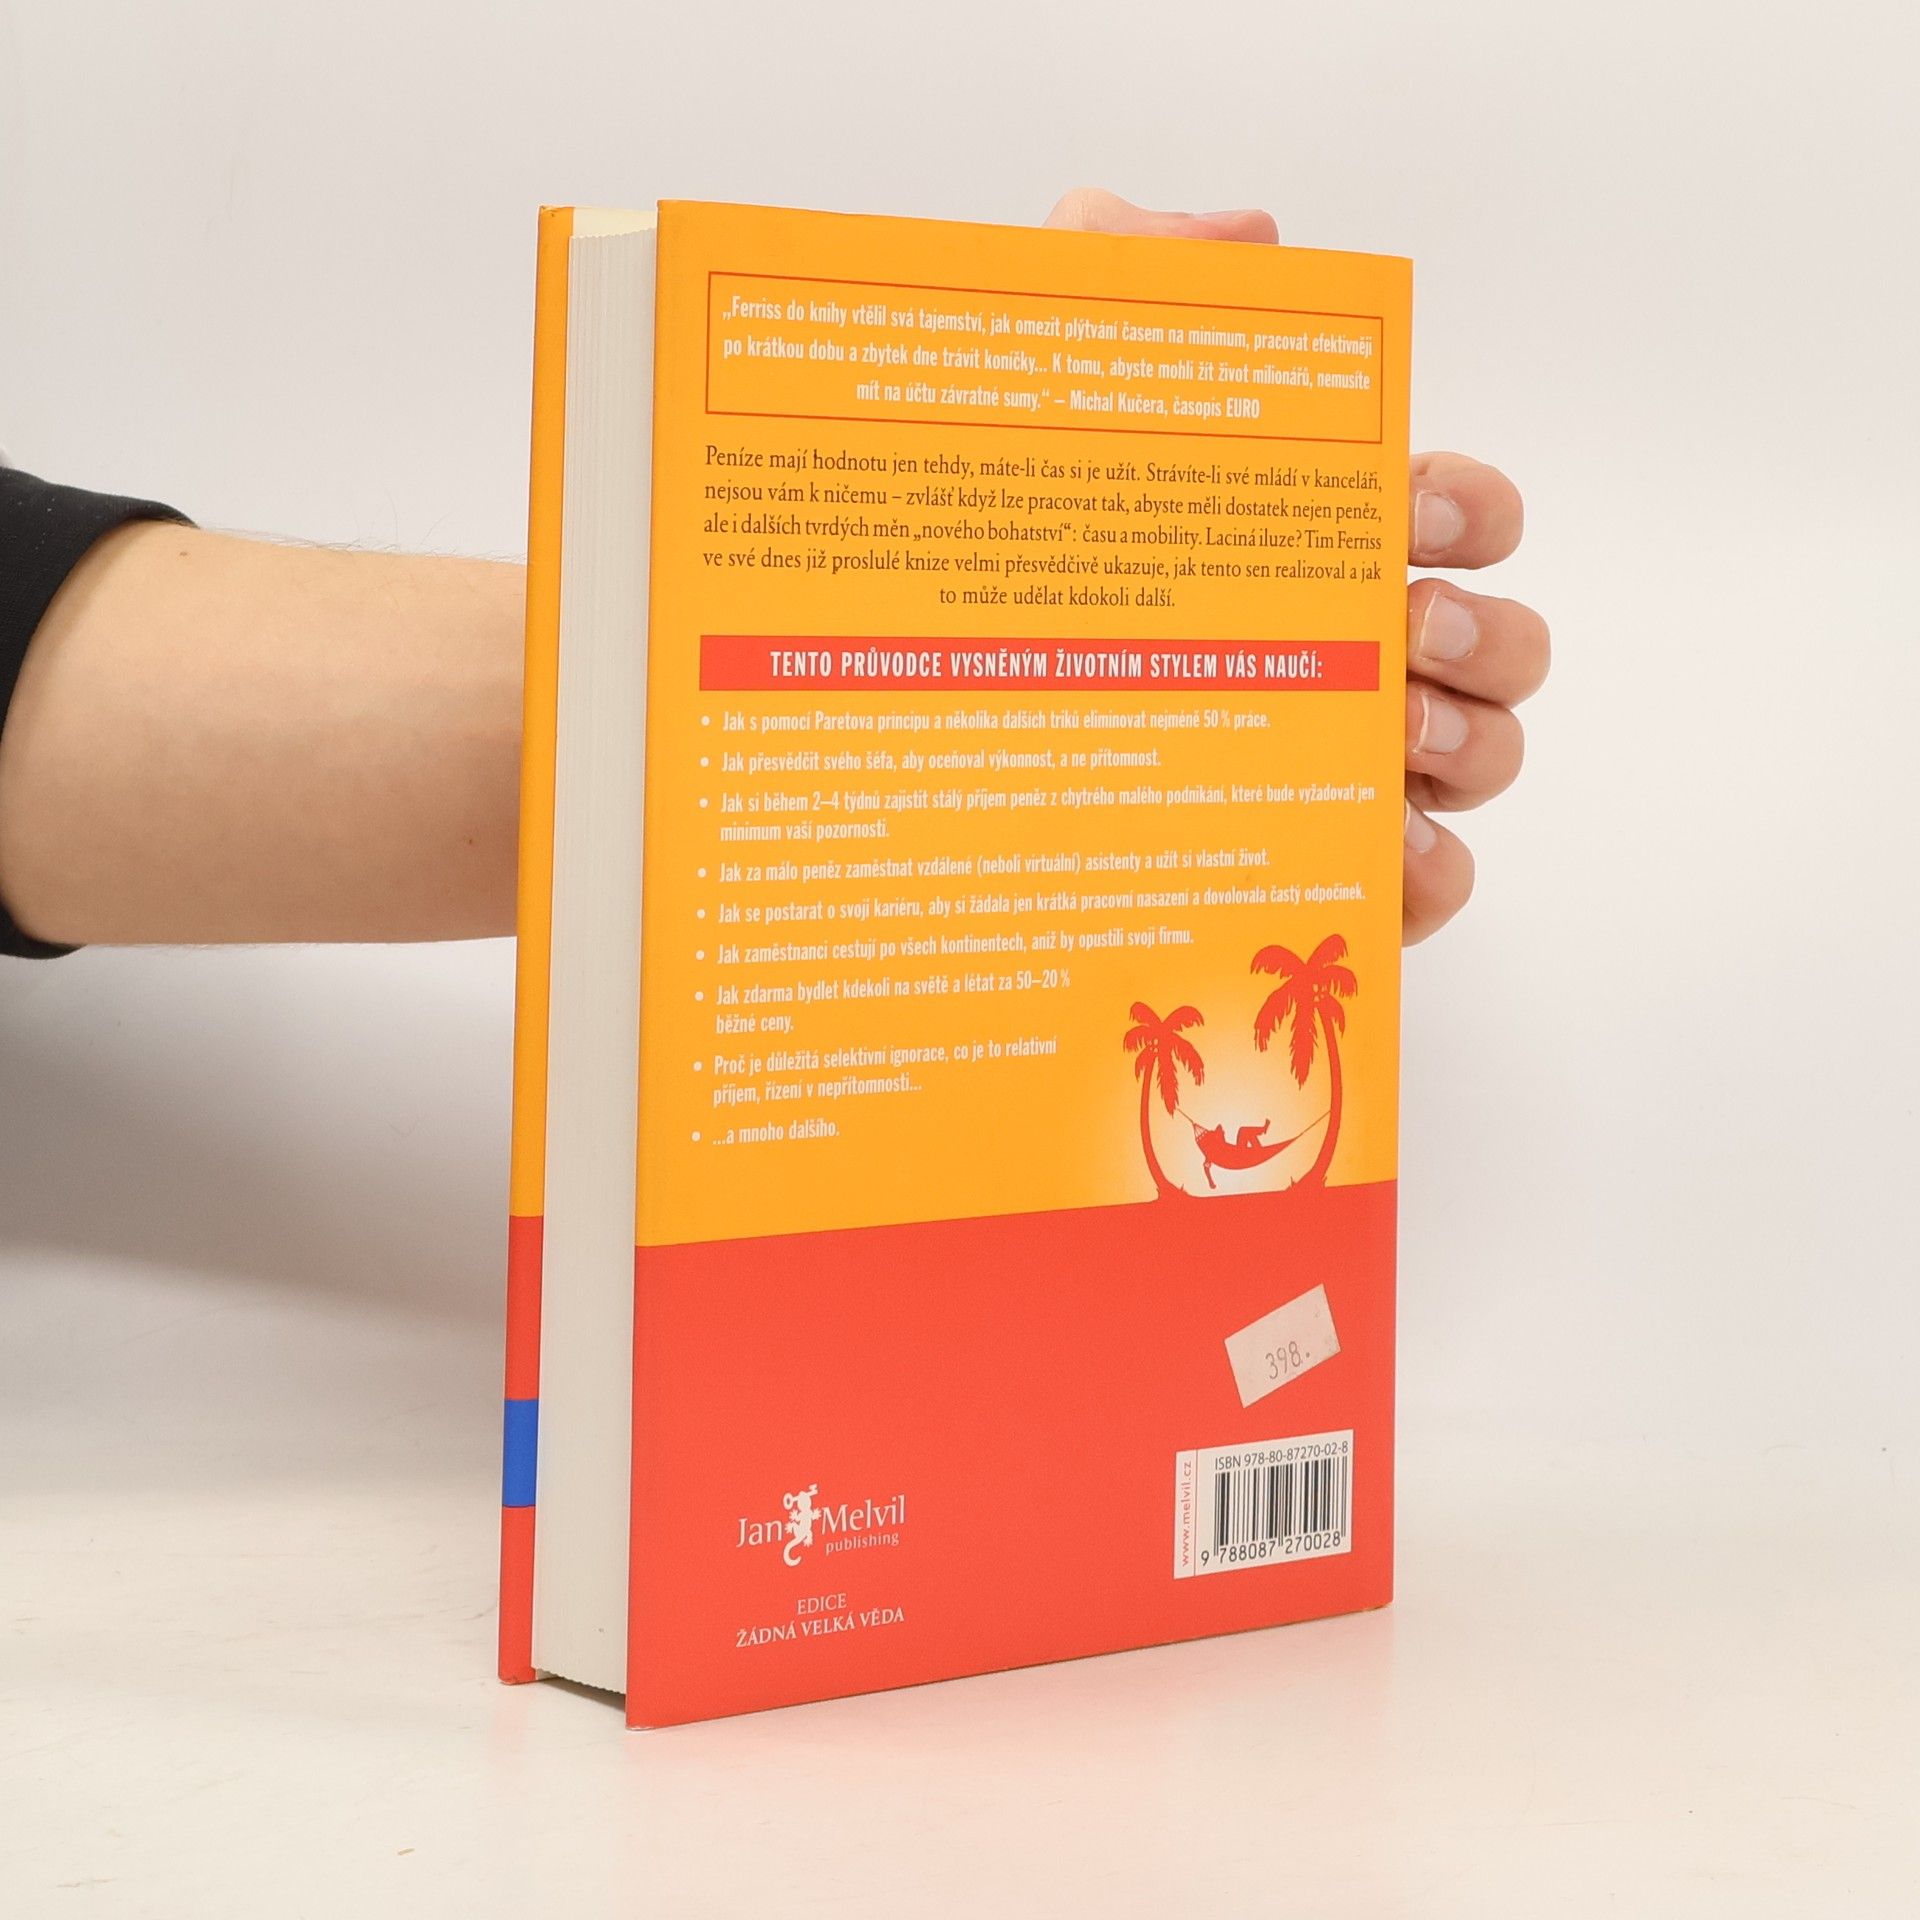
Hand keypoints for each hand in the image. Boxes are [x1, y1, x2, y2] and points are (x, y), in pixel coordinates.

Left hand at [1044, 188, 1548, 943]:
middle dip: (1485, 633)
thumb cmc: (983, 557)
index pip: (1452, 516)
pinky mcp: (1305, 873)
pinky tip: (1380, 851)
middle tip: (1400, 630)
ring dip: (1471, 744)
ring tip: (1388, 737)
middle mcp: (1341, 659)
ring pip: (1483, 758)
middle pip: (1499, 645)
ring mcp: (1335, 772)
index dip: (1468, 510)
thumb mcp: (1031, 392)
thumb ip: (1121, 268)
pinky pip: (1421, 887)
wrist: (888, 721)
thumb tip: (1253, 240)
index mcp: (1304, 553)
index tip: (1408, 517)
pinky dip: (1429, 874)